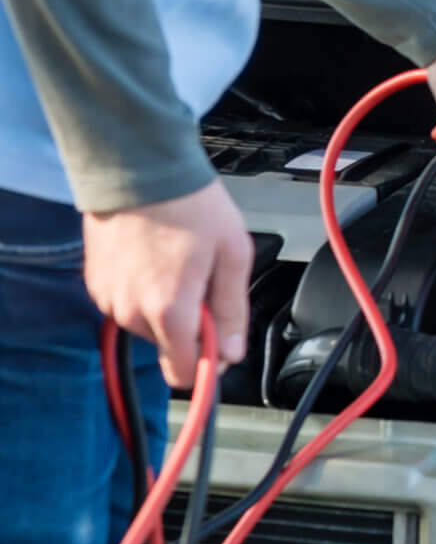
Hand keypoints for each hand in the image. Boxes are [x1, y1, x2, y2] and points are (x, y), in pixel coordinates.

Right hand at [84, 181, 252, 386]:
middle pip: (167, 345)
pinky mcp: (95, 284)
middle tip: (202, 278)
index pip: (180, 373)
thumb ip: (231, 311)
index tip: (218, 340)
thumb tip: (230, 353)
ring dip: (165, 305)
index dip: (204, 361)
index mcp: (168, 311)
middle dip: (189, 322)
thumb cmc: (191, 206)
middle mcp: (131, 312)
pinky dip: (143, 291)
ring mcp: (108, 299)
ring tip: (177, 261)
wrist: (139, 170)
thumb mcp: (232, 255)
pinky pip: (127, 304)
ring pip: (146, 325)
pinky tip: (154, 258)